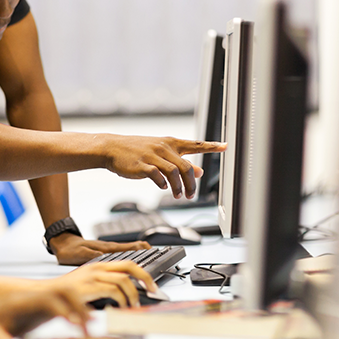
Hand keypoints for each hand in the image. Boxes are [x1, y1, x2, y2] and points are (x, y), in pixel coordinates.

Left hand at [0, 288, 91, 338]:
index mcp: (19, 301)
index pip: (46, 298)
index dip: (62, 309)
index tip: (74, 324)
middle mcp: (32, 297)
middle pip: (62, 290)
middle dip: (78, 305)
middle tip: (89, 326)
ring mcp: (38, 302)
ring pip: (66, 295)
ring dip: (80, 308)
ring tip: (89, 328)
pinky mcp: (42, 310)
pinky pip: (64, 306)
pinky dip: (76, 314)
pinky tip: (84, 328)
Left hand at [49, 232, 149, 265]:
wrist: (61, 243)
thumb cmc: (69, 249)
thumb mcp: (80, 254)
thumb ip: (93, 256)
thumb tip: (106, 259)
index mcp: (106, 249)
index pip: (128, 248)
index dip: (141, 250)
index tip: (152, 251)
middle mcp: (109, 248)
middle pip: (132, 248)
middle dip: (146, 250)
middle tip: (158, 253)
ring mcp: (108, 249)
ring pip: (128, 250)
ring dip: (140, 252)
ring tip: (152, 255)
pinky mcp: (104, 252)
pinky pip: (122, 253)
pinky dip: (131, 254)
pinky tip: (134, 258)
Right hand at [49, 259, 156, 307]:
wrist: (45, 294)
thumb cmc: (66, 294)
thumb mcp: (88, 285)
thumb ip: (104, 286)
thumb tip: (123, 295)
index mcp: (98, 265)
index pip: (126, 263)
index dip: (142, 272)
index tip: (151, 283)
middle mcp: (97, 267)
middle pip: (129, 265)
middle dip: (145, 277)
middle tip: (153, 290)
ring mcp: (93, 275)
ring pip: (124, 279)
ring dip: (133, 293)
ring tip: (133, 304)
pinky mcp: (88, 286)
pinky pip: (113, 290)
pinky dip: (122, 299)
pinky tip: (121, 306)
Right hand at [103, 135, 225, 198]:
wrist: (112, 148)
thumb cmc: (137, 151)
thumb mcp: (161, 153)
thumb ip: (180, 161)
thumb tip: (199, 171)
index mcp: (170, 143)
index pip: (195, 144)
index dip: (212, 146)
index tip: (226, 146)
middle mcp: (164, 147)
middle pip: (186, 166)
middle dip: (191, 183)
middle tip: (191, 195)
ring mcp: (152, 155)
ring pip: (174, 172)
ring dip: (179, 187)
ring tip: (178, 196)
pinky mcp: (142, 165)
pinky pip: (157, 175)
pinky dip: (163, 184)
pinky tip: (164, 188)